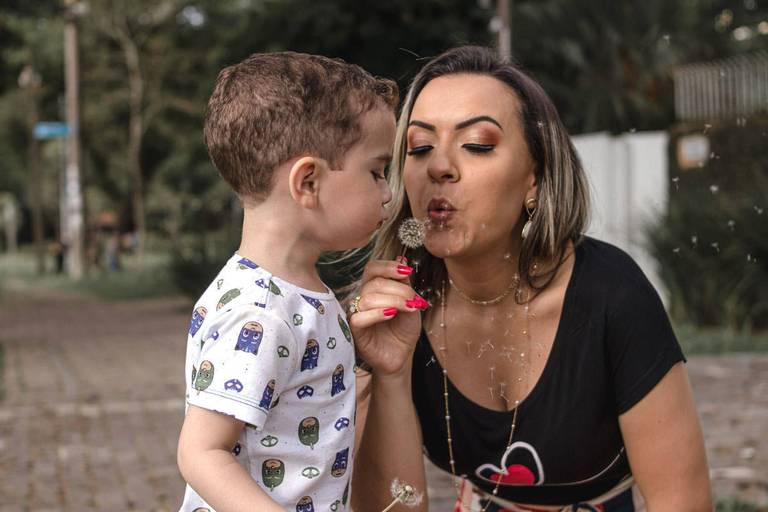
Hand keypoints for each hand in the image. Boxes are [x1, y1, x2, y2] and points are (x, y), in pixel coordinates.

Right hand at [348, 260, 426, 376]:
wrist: (402, 354)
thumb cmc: (403, 329)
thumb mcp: (410, 303)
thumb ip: (404, 284)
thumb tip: (402, 260)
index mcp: (374, 288)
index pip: (373, 269)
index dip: (388, 266)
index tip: (407, 272)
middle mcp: (362, 298)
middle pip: (374, 283)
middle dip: (398, 289)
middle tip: (414, 300)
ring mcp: (357, 313)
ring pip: (368, 298)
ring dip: (393, 301)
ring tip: (407, 309)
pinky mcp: (354, 331)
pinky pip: (359, 318)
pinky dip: (376, 314)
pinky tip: (391, 315)